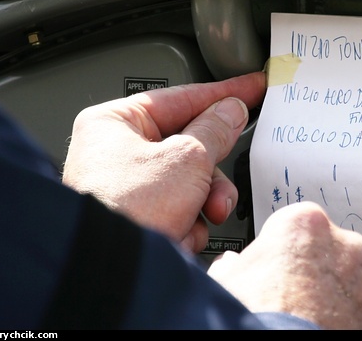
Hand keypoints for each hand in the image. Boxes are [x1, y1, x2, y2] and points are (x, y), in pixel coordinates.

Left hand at [62, 72, 265, 252]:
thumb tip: (231, 111)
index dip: (223, 93)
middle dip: (211, 172)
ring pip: (188, 182)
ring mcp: (125, 188)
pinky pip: (178, 208)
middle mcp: (115, 152)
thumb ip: (215, 130)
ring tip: (203, 214)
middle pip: (188, 145)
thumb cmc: (125, 209)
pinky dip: (189, 222)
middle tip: (221, 177)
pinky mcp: (137, 218)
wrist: (110, 274)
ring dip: (204, 201)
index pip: (181, 96)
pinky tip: (181, 234)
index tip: (251, 87)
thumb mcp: (186, 158)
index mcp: (115, 122)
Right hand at [207, 201, 361, 329]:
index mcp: (306, 223)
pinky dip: (357, 324)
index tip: (277, 269)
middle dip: (317, 272)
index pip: (296, 227)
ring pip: (356, 284)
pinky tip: (332, 332)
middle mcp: (346, 244)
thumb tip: (231, 265)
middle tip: (294, 298)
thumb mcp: (226, 281)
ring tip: (313, 320)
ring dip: (340, 299)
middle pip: (331, 252)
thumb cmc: (256, 313)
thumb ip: (235, 264)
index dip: (284, 251)